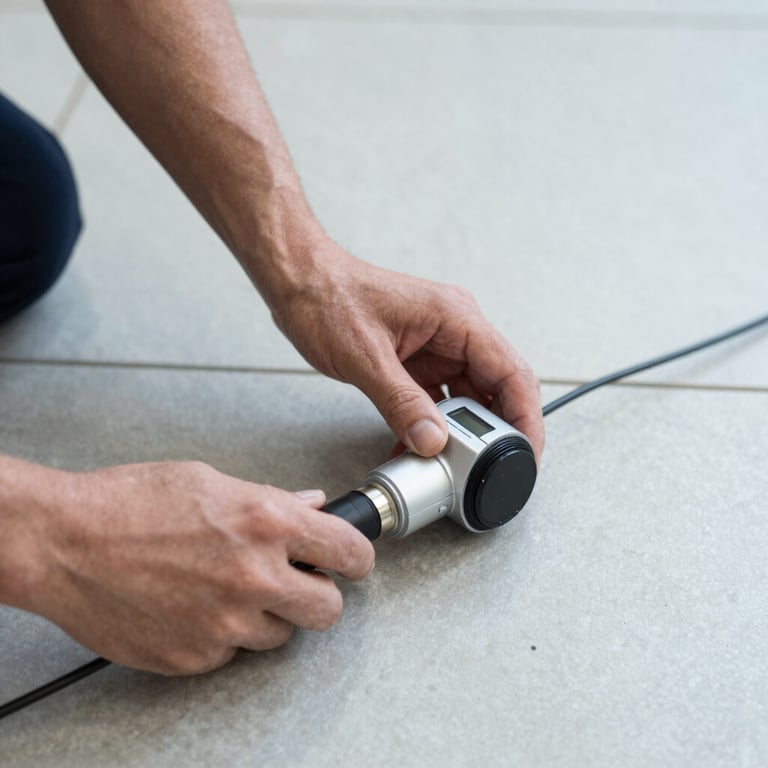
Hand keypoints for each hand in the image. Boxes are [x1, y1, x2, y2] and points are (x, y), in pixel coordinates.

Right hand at [21, 461, 373, 674]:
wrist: (63, 542)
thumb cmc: (129, 502)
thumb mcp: (210, 481)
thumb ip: (272, 499)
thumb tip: (312, 506)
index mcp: (267, 522)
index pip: (351, 552)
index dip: (356, 556)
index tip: (351, 559)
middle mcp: (255, 577)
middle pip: (329, 610)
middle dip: (319, 594)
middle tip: (297, 581)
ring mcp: (225, 624)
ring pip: (281, 636)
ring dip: (268, 616)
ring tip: (228, 587)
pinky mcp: (195, 658)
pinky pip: (231, 652)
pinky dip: (223, 633)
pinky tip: (193, 605)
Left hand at [272, 242, 544, 461]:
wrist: (298, 282)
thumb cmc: (327, 298)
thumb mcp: (365, 357)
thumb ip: (401, 403)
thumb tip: (434, 442)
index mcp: (456, 318)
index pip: (511, 373)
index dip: (526, 418)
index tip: (527, 454)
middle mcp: (454, 331)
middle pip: (495, 388)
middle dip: (494, 432)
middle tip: (488, 470)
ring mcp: (437, 345)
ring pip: (467, 397)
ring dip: (461, 432)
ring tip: (453, 464)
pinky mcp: (417, 359)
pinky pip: (437, 398)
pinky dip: (433, 425)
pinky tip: (421, 447)